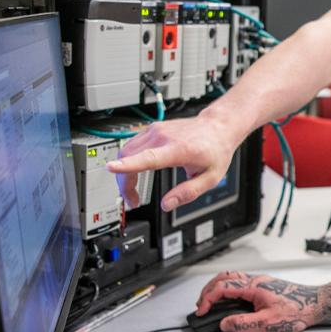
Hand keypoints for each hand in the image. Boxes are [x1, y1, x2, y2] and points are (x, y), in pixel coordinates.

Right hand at [105, 112, 237, 211]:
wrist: (218, 127)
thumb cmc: (216, 150)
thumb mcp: (210, 178)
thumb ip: (187, 193)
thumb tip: (167, 205)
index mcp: (179, 149)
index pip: (148, 157)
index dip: (127, 164)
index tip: (111, 168)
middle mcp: (164, 137)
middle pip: (129, 157)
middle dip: (124, 182)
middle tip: (132, 200)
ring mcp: (157, 130)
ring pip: (126, 150)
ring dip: (124, 172)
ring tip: (133, 191)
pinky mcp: (153, 129)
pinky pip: (131, 145)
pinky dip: (127, 161)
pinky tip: (135, 173)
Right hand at [195, 271, 321, 331]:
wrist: (316, 304)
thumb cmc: (298, 310)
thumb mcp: (268, 323)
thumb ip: (243, 324)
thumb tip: (224, 324)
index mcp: (254, 287)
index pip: (222, 287)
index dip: (207, 299)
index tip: (201, 311)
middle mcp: (255, 281)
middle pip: (223, 278)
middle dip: (207, 291)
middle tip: (201, 306)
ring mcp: (260, 282)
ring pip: (231, 278)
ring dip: (217, 289)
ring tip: (210, 304)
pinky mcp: (264, 286)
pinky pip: (239, 283)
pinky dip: (227, 290)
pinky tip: (228, 301)